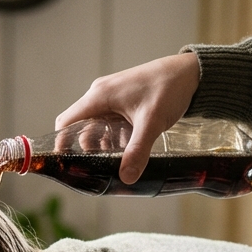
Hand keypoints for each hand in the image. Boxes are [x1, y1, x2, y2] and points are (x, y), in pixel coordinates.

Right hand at [56, 52, 199, 184]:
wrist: (190, 73)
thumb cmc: (168, 88)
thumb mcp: (151, 123)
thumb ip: (137, 151)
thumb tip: (126, 178)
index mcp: (99, 96)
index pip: (66, 122)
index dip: (60, 143)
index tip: (64, 163)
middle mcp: (100, 95)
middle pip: (79, 127)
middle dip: (85, 149)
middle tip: (96, 169)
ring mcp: (111, 97)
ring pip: (95, 126)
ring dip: (101, 144)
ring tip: (114, 161)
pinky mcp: (123, 100)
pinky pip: (108, 122)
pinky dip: (113, 137)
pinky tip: (127, 149)